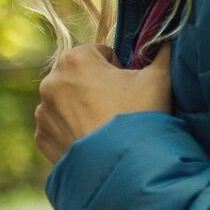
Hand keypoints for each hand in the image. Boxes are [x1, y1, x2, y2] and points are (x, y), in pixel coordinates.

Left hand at [35, 42, 172, 166]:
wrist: (125, 170)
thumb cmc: (140, 117)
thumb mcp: (159, 79)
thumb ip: (162, 53)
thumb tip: (167, 39)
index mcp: (75, 59)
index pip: (101, 53)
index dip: (119, 69)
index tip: (129, 88)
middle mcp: (50, 82)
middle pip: (81, 76)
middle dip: (98, 87)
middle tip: (121, 109)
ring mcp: (43, 113)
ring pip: (68, 102)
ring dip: (84, 108)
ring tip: (108, 127)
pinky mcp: (42, 138)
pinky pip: (59, 127)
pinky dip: (74, 131)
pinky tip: (95, 140)